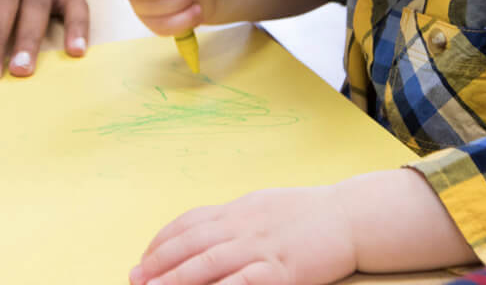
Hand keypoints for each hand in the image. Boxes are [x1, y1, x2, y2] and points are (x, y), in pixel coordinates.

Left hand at [130, 184, 357, 284]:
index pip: (189, 223)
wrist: (350, 216)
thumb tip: (206, 230)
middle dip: (159, 263)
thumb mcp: (265, 207)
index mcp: (238, 210)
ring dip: (176, 279)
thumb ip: (236, 220)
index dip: (162, 241)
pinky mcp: (282, 269)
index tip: (143, 259)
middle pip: (191, 243)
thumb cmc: (309, 213)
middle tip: (135, 279)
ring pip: (209, 263)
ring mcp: (261, 247)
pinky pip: (244, 281)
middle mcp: (243, 226)